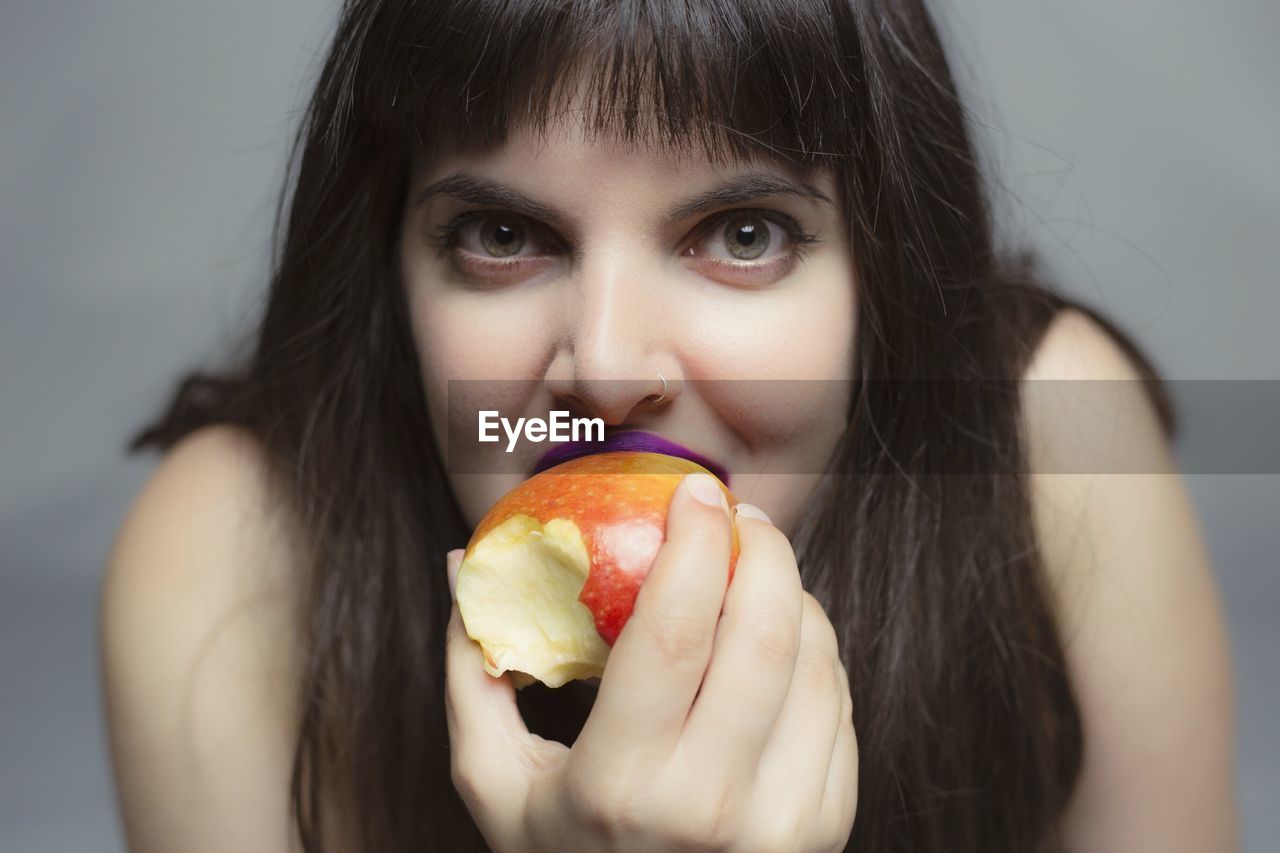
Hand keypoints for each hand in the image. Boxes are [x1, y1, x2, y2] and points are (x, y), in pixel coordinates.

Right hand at [444, 474, 858, 851]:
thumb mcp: (494, 784)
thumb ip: (473, 674)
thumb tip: (461, 563)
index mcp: (622, 784)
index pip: (672, 630)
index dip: (691, 540)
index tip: (694, 489)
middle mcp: (713, 806)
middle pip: (764, 634)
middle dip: (762, 548)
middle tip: (738, 514)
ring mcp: (783, 825)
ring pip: (815, 662)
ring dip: (792, 594)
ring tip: (755, 574)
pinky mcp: (825, 829)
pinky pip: (837, 705)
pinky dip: (815, 651)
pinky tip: (780, 639)